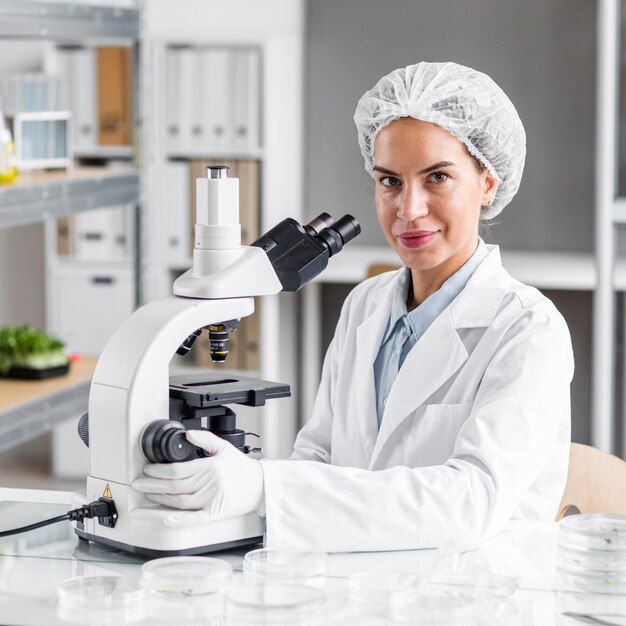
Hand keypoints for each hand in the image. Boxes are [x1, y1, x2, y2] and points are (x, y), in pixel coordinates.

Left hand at [132, 430, 263, 520]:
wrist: (260, 485)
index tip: (148, 469)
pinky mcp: (215, 514)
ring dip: (161, 499)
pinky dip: (179, 520)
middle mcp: (210, 483)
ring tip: (148, 494)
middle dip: (153, 484)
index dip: (159, 470)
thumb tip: (187, 434)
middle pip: (175, 486)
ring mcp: (212, 500)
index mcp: (211, 466)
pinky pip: (194, 518)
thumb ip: (205, 439)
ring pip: (180, 501)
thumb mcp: (224, 447)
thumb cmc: (242, 468)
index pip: (178, 470)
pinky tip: (167, 519)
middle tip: (138, 483)